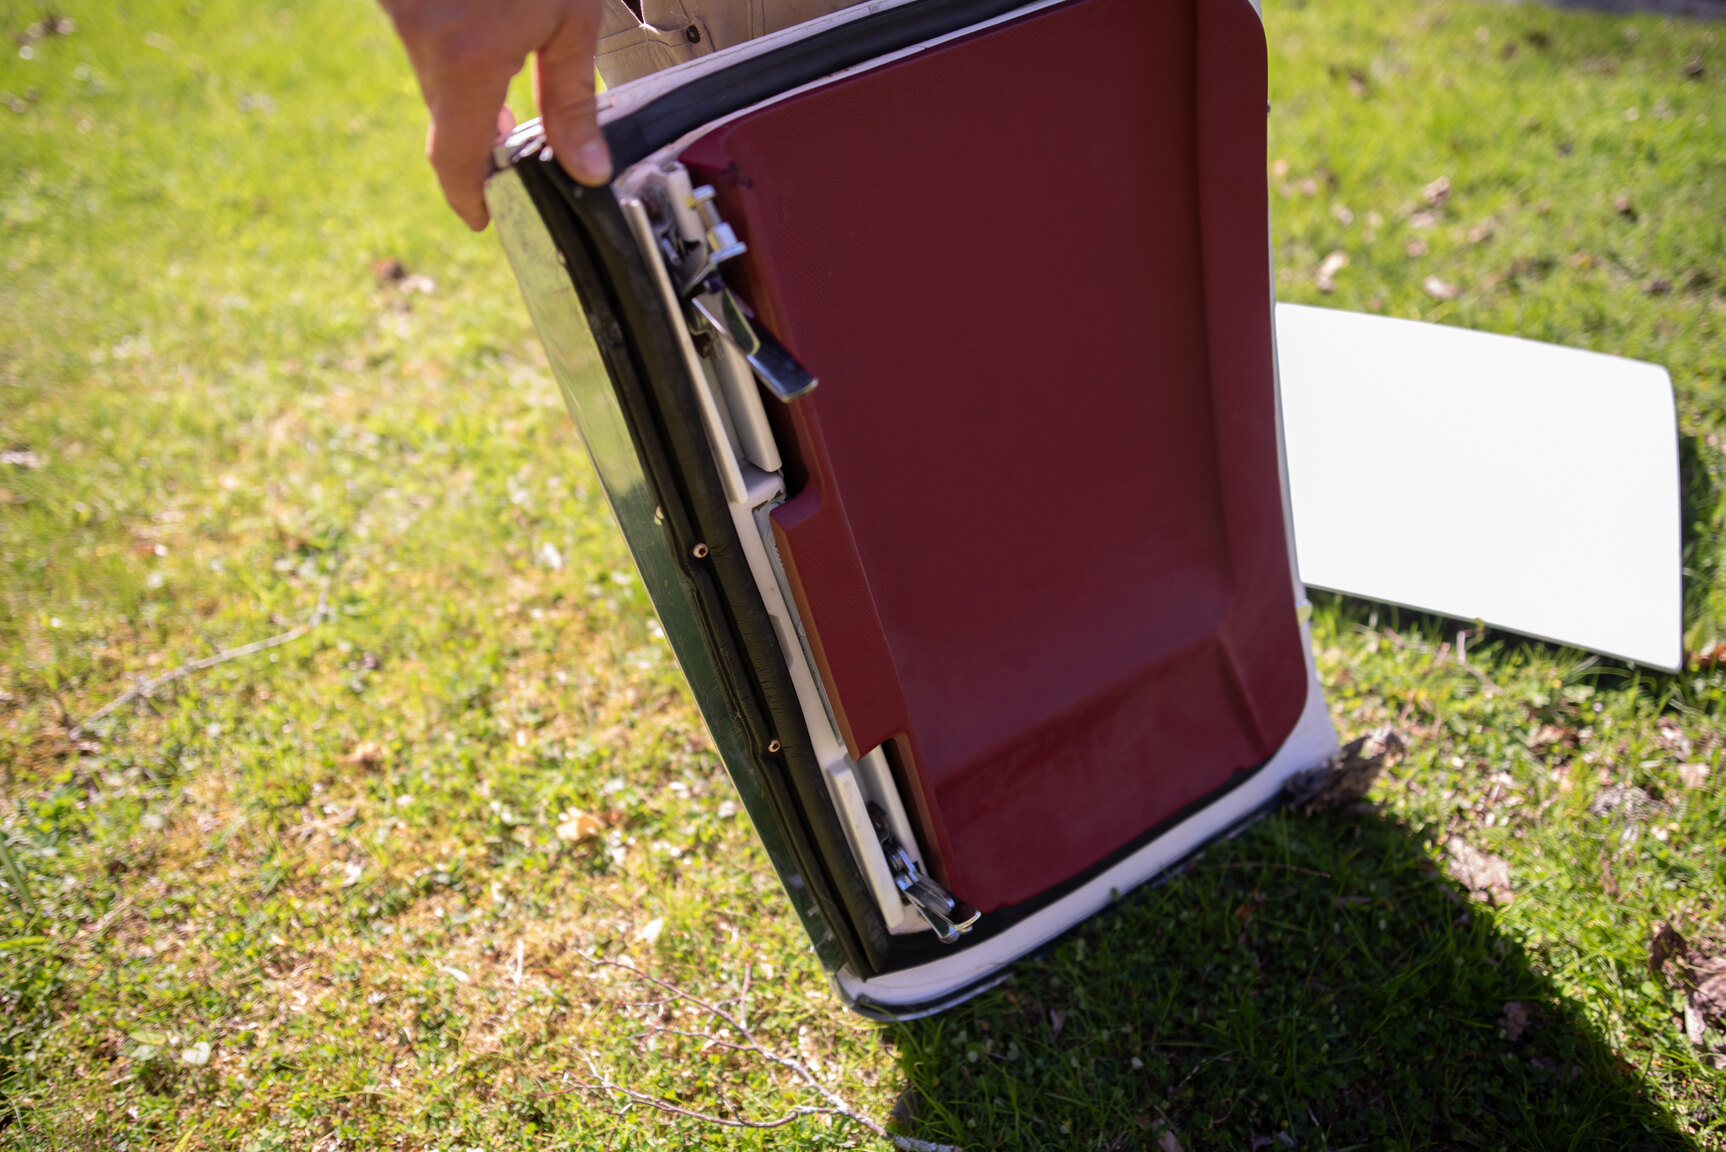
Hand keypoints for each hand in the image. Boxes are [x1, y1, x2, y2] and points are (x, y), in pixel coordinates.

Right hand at [380, 0, 612, 229]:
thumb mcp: (572, 17)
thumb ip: (572, 99)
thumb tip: (586, 168)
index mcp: (469, 57)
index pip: (455, 158)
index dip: (466, 198)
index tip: (481, 217)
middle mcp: (422, 35)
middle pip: (447, 114)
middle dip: (481, 128)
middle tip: (516, 136)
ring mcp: (400, 6)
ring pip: (434, 72)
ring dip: (465, 76)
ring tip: (505, 56)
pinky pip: (422, 35)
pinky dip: (450, 42)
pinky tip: (483, 20)